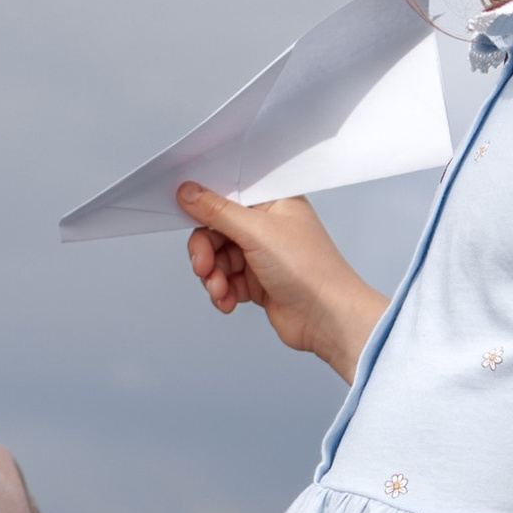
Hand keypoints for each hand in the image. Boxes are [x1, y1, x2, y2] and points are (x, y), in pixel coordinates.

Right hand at [178, 186, 385, 383]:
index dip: (204, 203)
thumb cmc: (309, 270)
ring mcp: (262, 254)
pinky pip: (227, 280)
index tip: (184, 212)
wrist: (327, 319)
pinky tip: (228, 300)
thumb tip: (188, 192)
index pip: (228, 192)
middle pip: (216, 229)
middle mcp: (268, 225)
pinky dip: (222, 291)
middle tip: (203, 266)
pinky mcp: (258, 281)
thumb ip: (218, 211)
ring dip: (213, 276)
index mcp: (274, 201)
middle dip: (205, 251)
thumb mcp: (257, 232)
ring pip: (218, 258)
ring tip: (220, 290)